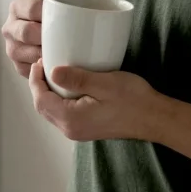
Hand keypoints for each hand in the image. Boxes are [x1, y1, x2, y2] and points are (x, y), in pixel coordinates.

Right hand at [2, 0, 66, 76]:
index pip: (31, 8)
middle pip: (26, 32)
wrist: (50, 34)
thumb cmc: (54, 16)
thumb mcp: (56, 3)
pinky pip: (29, 70)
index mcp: (17, 7)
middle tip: (64, 39)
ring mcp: (11, 48)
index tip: (64, 18)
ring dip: (44, 55)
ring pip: (26, 54)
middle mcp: (9, 27)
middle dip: (45, 36)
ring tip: (61, 54)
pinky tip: (54, 66)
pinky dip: (42, 69)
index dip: (47, 14)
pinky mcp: (18, 66)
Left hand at [29, 59, 159, 142]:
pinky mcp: (86, 128)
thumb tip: (52, 71)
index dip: (36, 79)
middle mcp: (71, 129)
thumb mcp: (104, 83)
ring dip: (48, 92)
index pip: (41, 100)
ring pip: (52, 111)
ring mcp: (78, 131)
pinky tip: (68, 85)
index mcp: (71, 119)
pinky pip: (63, 113)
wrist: (154, 119)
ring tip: (54, 71)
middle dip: (39, 85)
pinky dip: (59, 98)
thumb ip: (77, 78)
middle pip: (43, 107)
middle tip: (45, 63)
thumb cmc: (133, 100)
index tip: (40, 60)